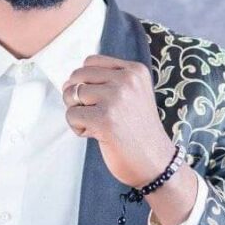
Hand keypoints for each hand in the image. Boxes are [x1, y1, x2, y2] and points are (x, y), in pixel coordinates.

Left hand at [61, 54, 173, 186]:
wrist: (156, 162)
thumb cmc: (138, 132)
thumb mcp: (132, 95)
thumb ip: (107, 82)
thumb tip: (68, 82)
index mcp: (134, 71)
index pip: (90, 61)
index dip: (84, 81)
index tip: (96, 99)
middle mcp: (126, 80)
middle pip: (77, 76)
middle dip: (76, 96)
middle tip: (93, 114)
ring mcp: (116, 99)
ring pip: (71, 95)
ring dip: (77, 112)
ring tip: (96, 125)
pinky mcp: (104, 119)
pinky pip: (71, 115)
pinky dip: (78, 128)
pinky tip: (96, 135)